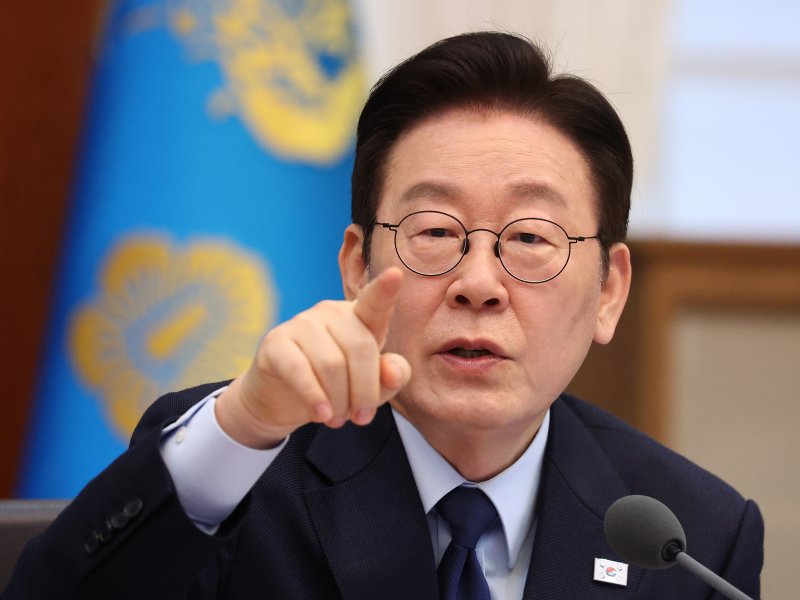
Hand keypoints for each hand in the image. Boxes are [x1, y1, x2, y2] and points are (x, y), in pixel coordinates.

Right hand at [215, 267, 411, 448]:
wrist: (282, 400)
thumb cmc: (335, 386)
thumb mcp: (370, 388)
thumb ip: (390, 378)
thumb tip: (393, 371)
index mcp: (360, 317)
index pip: (375, 302)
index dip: (385, 290)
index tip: (397, 274)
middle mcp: (331, 312)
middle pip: (360, 349)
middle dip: (365, 391)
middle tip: (360, 418)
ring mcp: (301, 323)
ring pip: (331, 364)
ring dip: (339, 401)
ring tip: (337, 419)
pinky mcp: (276, 342)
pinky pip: (300, 371)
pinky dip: (314, 397)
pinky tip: (320, 415)